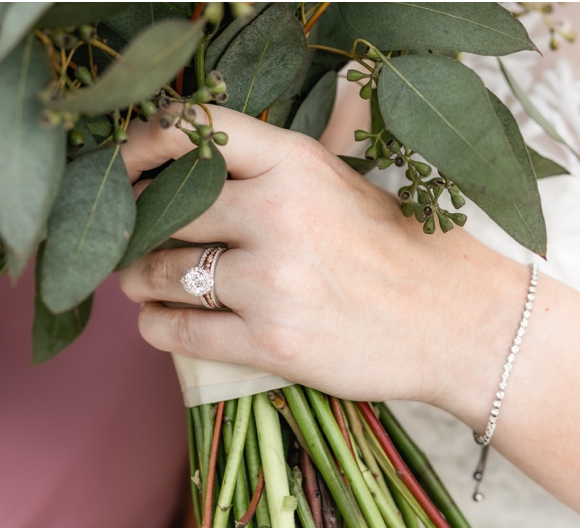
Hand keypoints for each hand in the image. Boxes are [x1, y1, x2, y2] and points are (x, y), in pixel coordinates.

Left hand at [118, 106, 526, 407]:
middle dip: (137, 227)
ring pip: (160, 272)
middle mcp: (279, 212)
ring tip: (146, 282)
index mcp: (297, 162)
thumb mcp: (343, 182)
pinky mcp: (271, 343)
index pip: (196, 131)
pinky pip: (178, 331)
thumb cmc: (398, 251)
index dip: (142, 144)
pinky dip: (156, 327)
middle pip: (165, 209)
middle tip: (134, 241)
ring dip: (140, 279)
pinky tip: (159, 322)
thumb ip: (273, 168)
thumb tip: (188, 168)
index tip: (121, 166)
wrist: (458, 323)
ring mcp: (273, 281)